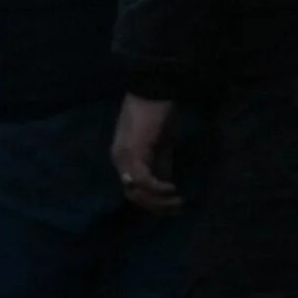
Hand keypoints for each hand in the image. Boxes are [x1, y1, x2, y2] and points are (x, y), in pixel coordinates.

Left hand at [111, 95, 181, 213]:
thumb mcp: (162, 143)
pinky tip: (172, 188)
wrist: (155, 90)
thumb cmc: (160, 112)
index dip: (152, 202)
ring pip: (136, 191)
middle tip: (177, 208)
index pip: (133, 189)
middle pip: (133, 195)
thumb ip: (160, 162)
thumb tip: (165, 182)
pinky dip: (157, 188)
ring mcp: (124, 157)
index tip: (174, 206)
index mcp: (124, 158)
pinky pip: (144, 180)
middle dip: (156, 206)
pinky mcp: (134, 153)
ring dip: (158, 201)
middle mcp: (119, 160)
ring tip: (177, 201)